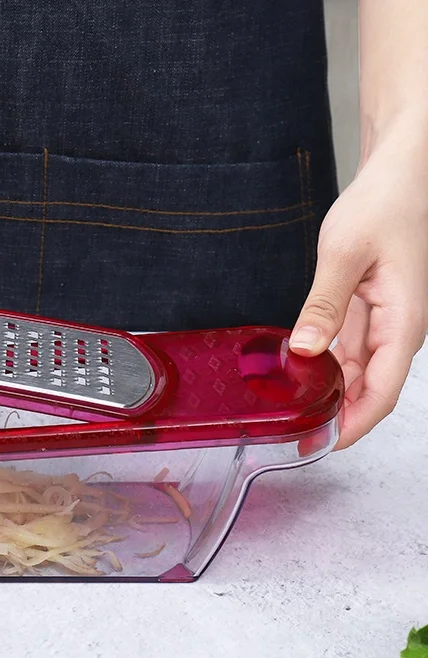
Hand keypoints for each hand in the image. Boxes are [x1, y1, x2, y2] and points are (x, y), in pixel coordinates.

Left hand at [290, 123, 427, 448]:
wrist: (399, 175)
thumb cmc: (384, 204)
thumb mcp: (344, 253)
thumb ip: (324, 305)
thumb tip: (307, 350)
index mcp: (403, 321)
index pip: (383, 390)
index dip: (356, 424)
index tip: (326, 444)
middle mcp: (397, 328)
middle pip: (370, 389)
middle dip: (339, 417)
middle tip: (296, 436)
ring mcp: (383, 322)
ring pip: (358, 374)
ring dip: (331, 395)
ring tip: (293, 414)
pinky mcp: (368, 312)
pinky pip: (349, 351)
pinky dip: (327, 368)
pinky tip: (301, 376)